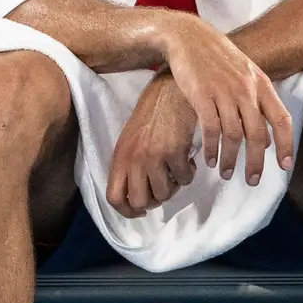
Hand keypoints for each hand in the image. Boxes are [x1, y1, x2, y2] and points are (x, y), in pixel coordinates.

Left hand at [108, 72, 199, 216]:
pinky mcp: (174, 152)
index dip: (128, 211)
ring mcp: (153, 157)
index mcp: (119, 157)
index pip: (114, 198)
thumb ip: (131, 166)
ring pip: (164, 194)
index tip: (142, 210)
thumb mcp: (131, 140)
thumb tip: (139, 196)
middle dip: (156, 201)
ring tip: (177, 171)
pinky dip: (189, 174)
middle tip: (165, 187)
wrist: (171, 91)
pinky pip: (184, 180)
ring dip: (174, 187)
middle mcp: (133, 160)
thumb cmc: (152, 115)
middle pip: (140, 203)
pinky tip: (188, 159)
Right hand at [156, 12, 293, 183]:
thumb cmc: (216, 57)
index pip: (281, 119)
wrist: (187, 37)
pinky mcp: (201, 95)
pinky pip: (211, 130)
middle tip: (252, 181)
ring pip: (233, 136)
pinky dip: (212, 149)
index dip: (285, 145)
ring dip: (230, 159)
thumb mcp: (245, 73)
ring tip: (225, 173)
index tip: (284, 166)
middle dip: (256, 162)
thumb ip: (258, 101)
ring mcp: (223, 92)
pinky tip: (209, 159)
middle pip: (257, 134)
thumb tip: (268, 136)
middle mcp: (246, 89)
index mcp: (261, 84)